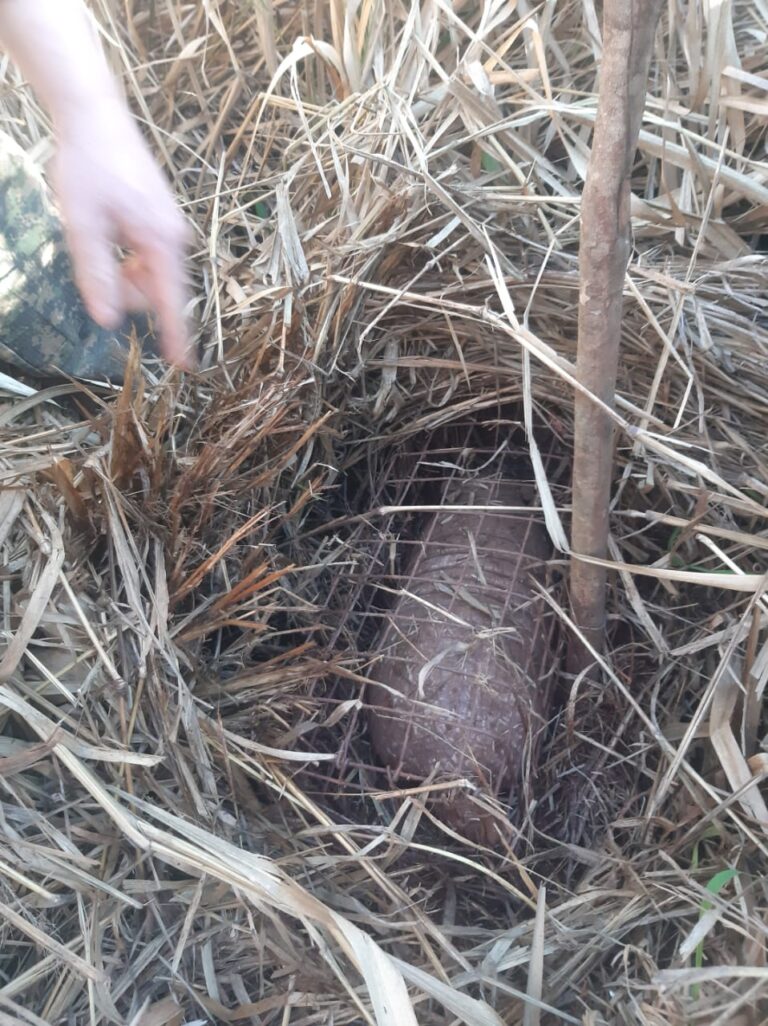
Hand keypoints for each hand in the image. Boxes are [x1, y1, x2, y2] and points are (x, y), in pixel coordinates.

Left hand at [53, 101, 192, 368]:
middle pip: (157, 290)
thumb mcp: (83, 225)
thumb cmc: (88, 166)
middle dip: (128, 293)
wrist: (96, 115)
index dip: (177, 336)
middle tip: (93, 263)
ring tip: (95, 239)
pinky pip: (148, 257)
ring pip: (150, 275)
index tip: (185, 367)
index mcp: (163, 242)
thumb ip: (97, 275)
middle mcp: (175, 238)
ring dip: (123, 274)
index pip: (172, 301)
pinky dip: (126, 258)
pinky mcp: (160, 220)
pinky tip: (106, 231)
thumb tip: (108, 321)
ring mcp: (170, 228)